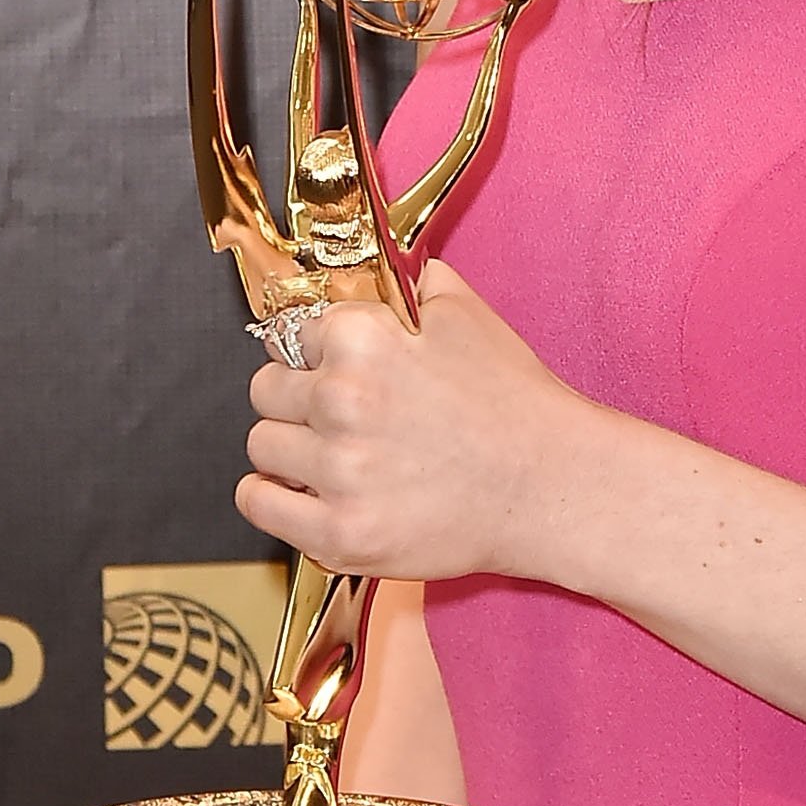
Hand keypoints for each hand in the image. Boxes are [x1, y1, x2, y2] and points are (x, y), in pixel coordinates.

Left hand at [236, 259, 594, 583]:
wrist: (546, 484)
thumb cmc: (512, 403)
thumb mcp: (467, 314)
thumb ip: (412, 283)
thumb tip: (377, 273)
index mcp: (364, 341)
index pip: (292, 333)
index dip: (316, 349)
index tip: (326, 363)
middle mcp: (342, 401)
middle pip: (266, 390)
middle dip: (296, 396)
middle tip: (335, 410)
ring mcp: (338, 472)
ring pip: (261, 446)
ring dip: (289, 446)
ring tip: (331, 451)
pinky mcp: (339, 532)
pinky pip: (259, 503)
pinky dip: (274, 496)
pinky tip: (306, 488)